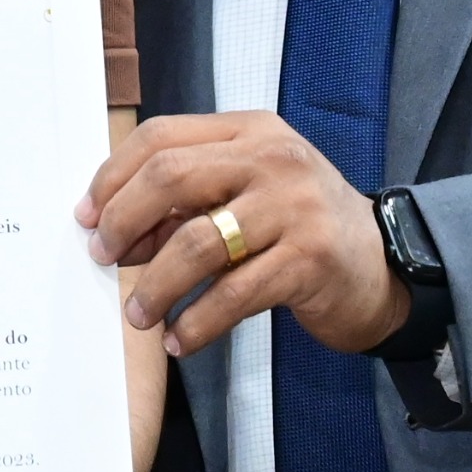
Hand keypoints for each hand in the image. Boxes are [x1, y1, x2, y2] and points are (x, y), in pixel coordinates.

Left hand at [80, 111, 406, 360]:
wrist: (384, 266)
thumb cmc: (299, 227)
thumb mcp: (246, 194)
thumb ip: (188, 201)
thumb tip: (115, 233)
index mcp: (250, 132)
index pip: (162, 136)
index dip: (114, 175)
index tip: (87, 216)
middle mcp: (274, 159)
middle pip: (170, 177)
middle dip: (124, 222)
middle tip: (105, 259)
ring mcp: (296, 207)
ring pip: (196, 243)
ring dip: (156, 285)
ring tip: (139, 313)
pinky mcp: (311, 260)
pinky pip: (233, 295)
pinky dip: (197, 322)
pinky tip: (180, 339)